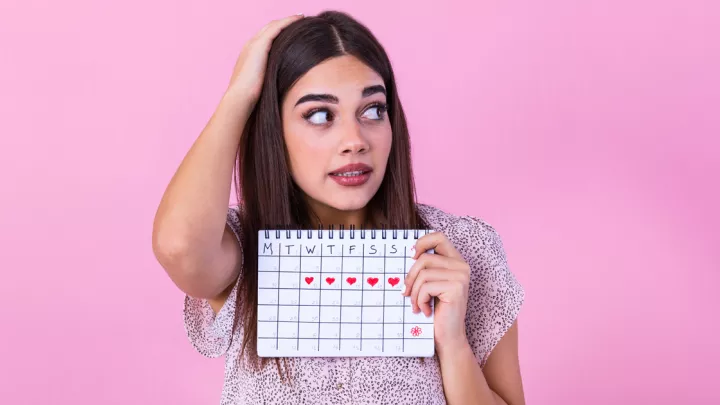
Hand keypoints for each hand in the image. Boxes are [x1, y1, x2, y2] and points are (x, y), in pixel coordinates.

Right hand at [225, 14, 303, 104]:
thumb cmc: (250, 99)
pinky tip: (299, 18)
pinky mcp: (260, 45)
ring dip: (287, 20)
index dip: (277, 34)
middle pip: (268, 29)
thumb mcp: (259, 88)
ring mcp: (254, 44)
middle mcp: (249, 46)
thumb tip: (280, 90)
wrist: (240, 99)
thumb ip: (268, 83)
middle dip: (282, 24)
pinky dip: (288, 21)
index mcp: (248, 55)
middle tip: (298, 20)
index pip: (264, 39)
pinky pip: (277, 27)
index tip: (290, 33)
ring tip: (301, 17)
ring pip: (273, 25)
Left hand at [403, 232, 470, 351]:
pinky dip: (419, 300)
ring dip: (414, 292)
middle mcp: (461, 266)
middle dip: (410, 277)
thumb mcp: (429, 284)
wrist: (448, 336)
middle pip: (424, 258)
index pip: (439, 237)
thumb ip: (425, 268)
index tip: (410, 256)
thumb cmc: (436, 310)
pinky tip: (425, 310)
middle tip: (406, 293)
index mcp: (456, 261)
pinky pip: (426, 286)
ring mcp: (461, 276)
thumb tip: (407, 253)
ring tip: (417, 305)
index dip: (422, 242)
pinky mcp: (456, 288)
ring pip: (423, 274)